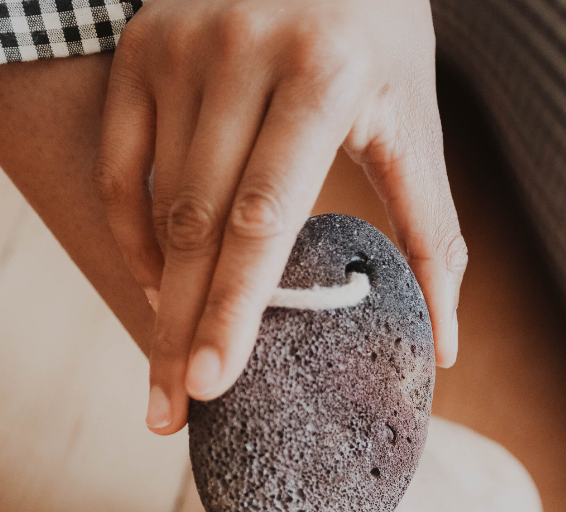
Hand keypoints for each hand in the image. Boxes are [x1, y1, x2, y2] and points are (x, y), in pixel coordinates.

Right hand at [94, 0, 466, 433]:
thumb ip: (432, 238)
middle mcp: (240, 51)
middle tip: (169, 413)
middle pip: (199, 228)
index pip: (263, 219)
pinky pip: (121, 167)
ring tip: (167, 367)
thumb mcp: (417, 128)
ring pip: (157, 205)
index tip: (212, 387)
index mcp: (323, 74)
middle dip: (181, 330)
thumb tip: (444, 349)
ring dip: (161, 297)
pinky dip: (134, 236)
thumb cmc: (380, 43)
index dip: (233, 310)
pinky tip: (160, 285)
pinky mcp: (141, 49)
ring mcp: (179, 47)